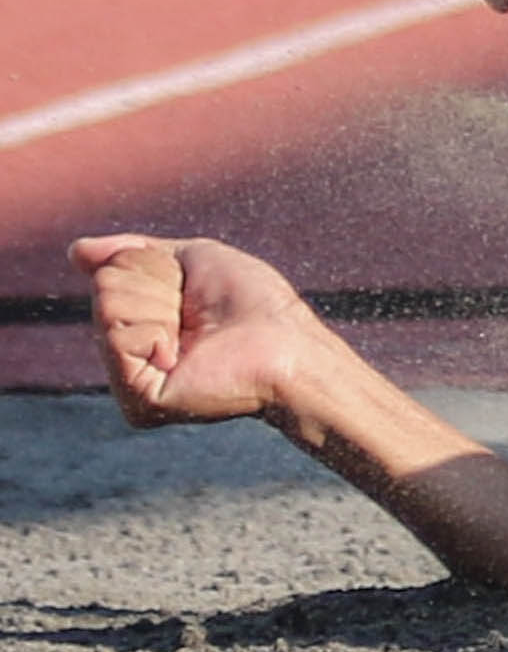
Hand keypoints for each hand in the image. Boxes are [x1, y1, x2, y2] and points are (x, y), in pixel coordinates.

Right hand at [68, 234, 326, 426]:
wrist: (287, 342)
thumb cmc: (252, 300)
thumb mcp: (192, 259)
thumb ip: (134, 252)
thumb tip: (76, 250)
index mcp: (140, 325)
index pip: (110, 271)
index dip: (157, 265)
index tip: (191, 287)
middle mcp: (130, 355)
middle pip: (105, 286)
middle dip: (157, 283)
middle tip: (196, 312)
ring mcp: (130, 381)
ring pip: (107, 307)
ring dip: (161, 306)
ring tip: (193, 332)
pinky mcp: (137, 401)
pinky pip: (118, 339)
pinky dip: (155, 332)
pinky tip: (181, 353)